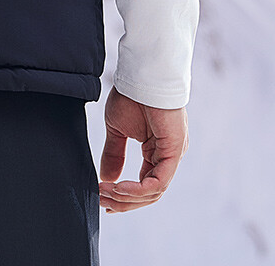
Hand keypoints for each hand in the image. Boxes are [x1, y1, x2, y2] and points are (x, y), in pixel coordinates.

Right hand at [98, 85, 187, 213]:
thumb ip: (114, 154)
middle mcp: (167, 157)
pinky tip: (119, 186)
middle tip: (101, 200)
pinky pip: (158, 182)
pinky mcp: (173, 152)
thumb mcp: (117, 129)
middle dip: (123, 201)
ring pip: (153, 192)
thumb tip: (106, 179)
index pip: (144, 185)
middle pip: (148, 194)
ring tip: (105, 192)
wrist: (141, 73)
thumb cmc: (131, 95)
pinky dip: (137, 189)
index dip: (124, 196)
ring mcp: (172, 156)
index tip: (102, 198)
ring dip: (127, 197)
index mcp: (157, 151)